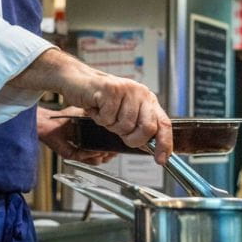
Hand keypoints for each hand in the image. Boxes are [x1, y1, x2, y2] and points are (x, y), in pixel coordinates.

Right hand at [11, 50, 173, 164]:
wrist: (77, 81)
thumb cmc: (100, 98)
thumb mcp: (123, 113)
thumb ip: (138, 126)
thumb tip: (150, 147)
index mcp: (147, 99)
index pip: (164, 124)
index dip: (164, 144)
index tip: (160, 160)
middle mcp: (140, 93)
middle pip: (147, 128)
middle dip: (132, 138)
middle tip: (118, 129)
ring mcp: (127, 90)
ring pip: (125, 125)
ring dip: (111, 125)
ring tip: (105, 113)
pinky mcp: (111, 90)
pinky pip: (108, 118)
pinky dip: (99, 118)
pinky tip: (97, 107)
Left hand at [37, 106, 115, 164]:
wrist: (49, 121)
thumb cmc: (65, 117)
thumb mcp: (87, 115)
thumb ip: (98, 120)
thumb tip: (111, 123)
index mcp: (91, 139)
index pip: (107, 147)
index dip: (113, 147)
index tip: (119, 144)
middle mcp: (87, 147)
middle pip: (104, 156)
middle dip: (110, 153)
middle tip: (113, 148)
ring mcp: (80, 152)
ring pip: (96, 160)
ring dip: (102, 155)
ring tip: (103, 149)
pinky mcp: (72, 155)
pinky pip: (84, 157)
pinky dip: (90, 153)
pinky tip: (94, 149)